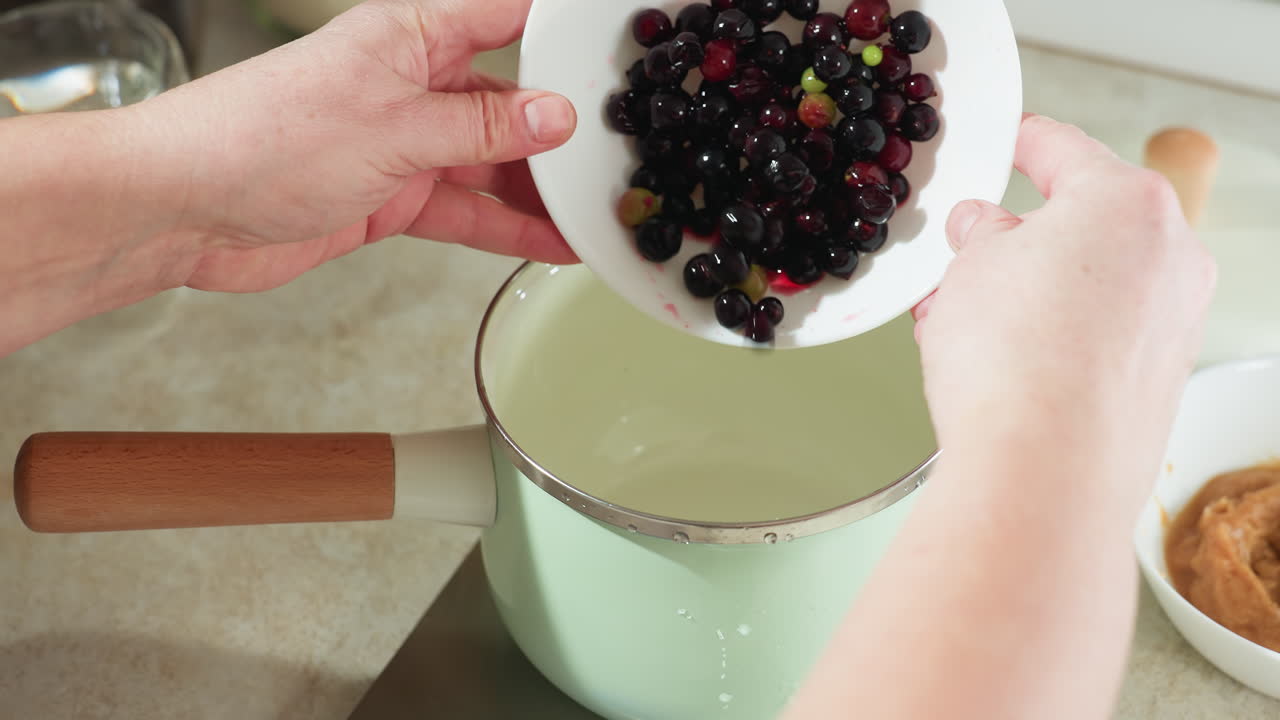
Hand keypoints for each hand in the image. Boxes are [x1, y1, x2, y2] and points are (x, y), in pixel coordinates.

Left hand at [144, 0, 577, 292]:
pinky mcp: (393, 196)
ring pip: (494, 161)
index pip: (507, 16)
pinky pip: (468, 210)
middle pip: (510, 97)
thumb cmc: (261, 137)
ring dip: (541, 188)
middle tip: (621, 150)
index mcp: (411, 34)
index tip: (614, 50)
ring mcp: (405, 143)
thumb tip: (556, 116)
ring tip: (598, 209)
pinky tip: (552, 241)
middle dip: (562, 125)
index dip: (562, 30)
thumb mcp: (395, 127)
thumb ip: (483, 127)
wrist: (184, 209)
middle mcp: (412, 82)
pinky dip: (508, 228)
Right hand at [912, 115, 1215, 487]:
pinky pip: (1104, 333)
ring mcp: (1175, 320)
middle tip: (964, 258)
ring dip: (1033, 291)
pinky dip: (1058, 335)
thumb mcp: (968, 267)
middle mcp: (1171, 254)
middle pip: (1084, 223)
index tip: (1008, 142)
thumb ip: (981, 235)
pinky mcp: (1162, 378)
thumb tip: (986, 230)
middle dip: (1019, 238)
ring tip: (966, 323)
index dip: (1020, 142)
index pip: (1062, 149)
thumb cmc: (1012, 363)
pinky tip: (1004, 365)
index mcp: (1127, 201)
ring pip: (1093, 282)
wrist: (1043, 473)